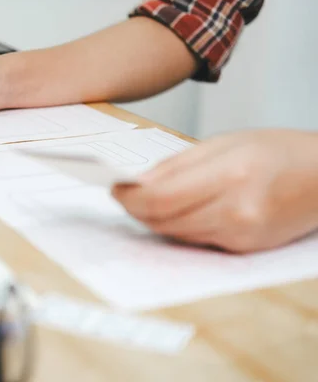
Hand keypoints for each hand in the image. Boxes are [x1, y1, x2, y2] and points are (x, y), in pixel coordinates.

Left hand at [111, 130, 317, 252]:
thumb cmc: (278, 151)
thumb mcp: (225, 142)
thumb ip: (177, 164)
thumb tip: (137, 183)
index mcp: (232, 174)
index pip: (160, 198)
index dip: (129, 196)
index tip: (114, 187)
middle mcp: (236, 211)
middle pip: (163, 221)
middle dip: (136, 209)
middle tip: (123, 194)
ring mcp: (241, 235)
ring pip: (175, 234)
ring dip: (153, 219)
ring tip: (144, 201)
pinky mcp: (243, 250)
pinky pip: (195, 240)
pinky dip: (177, 227)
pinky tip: (175, 211)